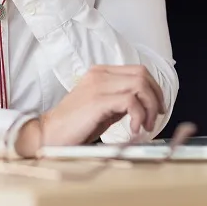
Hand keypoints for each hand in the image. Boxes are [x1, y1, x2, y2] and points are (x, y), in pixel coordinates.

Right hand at [15, 65, 166, 157]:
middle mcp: (99, 74)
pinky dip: (139, 116)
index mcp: (100, 73)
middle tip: (154, 118)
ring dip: (149, 108)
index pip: (138, 70)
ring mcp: (98, 85)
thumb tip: (144, 105)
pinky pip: (131, 101)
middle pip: (142, 74)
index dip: (154, 89)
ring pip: (140, 85)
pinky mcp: (97, 100)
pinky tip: (134, 129)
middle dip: (156, 97)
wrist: (49, 134)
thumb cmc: (75, 125)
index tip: (157, 108)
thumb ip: (120, 101)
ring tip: (144, 126)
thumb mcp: (102, 108)